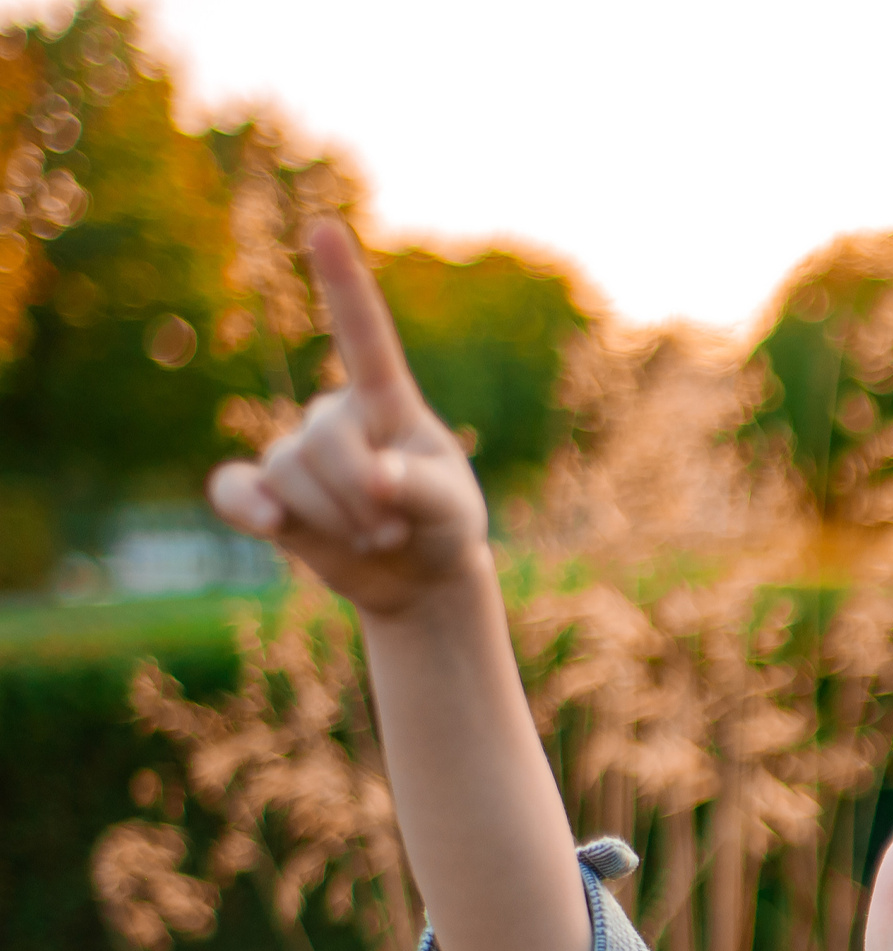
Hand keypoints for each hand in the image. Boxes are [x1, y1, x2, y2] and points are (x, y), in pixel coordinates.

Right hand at [207, 220, 489, 616]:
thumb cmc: (443, 523)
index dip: (343, 285)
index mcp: (387, 400)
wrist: (417, 574)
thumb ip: (420, 488)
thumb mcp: (453, 507)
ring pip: (289, 474)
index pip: (363, 337)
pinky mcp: (267, 494)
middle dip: (362, 495)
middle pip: (323, 440)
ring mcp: (296, 451)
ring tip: (374, 537)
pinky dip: (247, 507)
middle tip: (395, 529)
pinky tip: (270, 525)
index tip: (326, 229)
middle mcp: (334, 414)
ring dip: (336, 520)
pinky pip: (235, 490)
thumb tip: (377, 479)